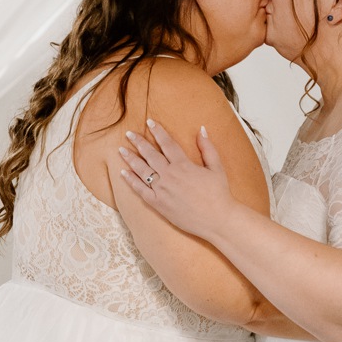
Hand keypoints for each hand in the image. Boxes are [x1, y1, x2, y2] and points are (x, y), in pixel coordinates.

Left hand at [119, 120, 235, 238]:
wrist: (217, 220)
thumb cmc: (219, 194)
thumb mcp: (216, 167)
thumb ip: (207, 148)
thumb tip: (201, 129)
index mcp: (183, 164)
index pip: (167, 143)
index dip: (158, 131)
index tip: (149, 122)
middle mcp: (170, 175)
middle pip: (150, 154)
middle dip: (138, 142)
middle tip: (129, 134)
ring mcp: (162, 190)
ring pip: (142, 170)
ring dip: (130, 159)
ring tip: (121, 150)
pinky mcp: (158, 204)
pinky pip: (140, 190)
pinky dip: (131, 180)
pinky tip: (123, 173)